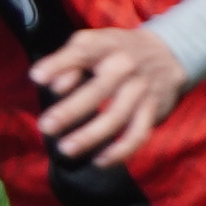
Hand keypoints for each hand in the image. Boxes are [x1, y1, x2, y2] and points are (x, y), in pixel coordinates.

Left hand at [32, 25, 186, 167]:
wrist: (168, 53)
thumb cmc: (115, 51)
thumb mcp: (92, 44)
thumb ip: (68, 60)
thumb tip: (51, 85)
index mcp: (106, 45)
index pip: (82, 52)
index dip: (58, 64)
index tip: (36, 77)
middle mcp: (125, 67)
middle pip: (98, 90)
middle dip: (71, 110)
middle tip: (46, 126)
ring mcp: (141, 90)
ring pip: (117, 117)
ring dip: (91, 136)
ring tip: (65, 149)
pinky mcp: (154, 110)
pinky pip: (138, 134)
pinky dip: (120, 151)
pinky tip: (99, 161)